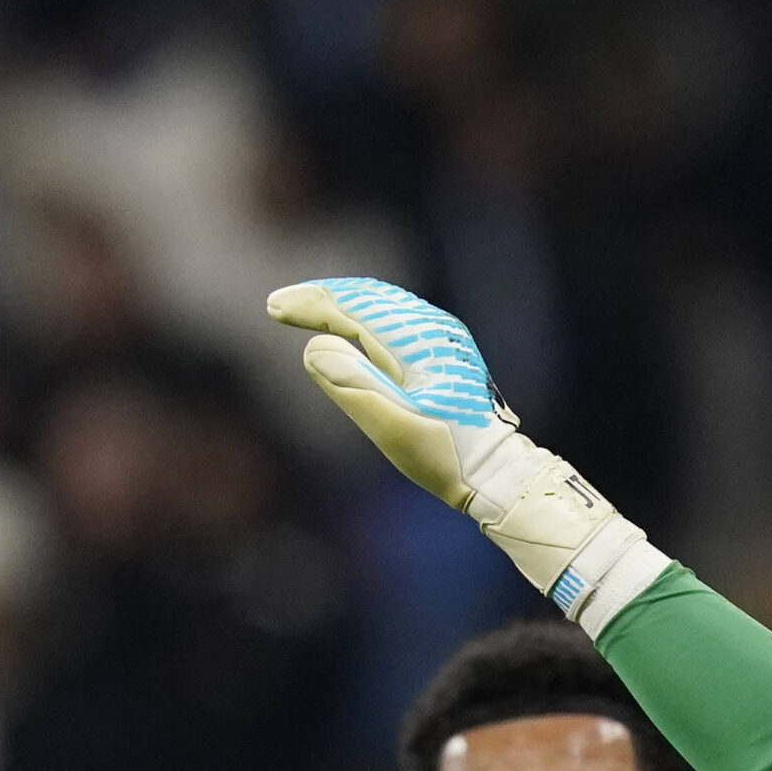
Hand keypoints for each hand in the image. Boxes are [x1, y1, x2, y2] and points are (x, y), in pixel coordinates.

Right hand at [265, 276, 534, 511]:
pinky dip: (365, 314)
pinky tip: (349, 324)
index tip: (275, 308)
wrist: (497, 472)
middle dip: (322, 298)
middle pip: (368, 298)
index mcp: (419, 345)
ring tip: (306, 308)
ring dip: (343, 302)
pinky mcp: (445, 351)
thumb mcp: (394, 427)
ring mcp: (442, 338)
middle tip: (280, 305)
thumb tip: (314, 347)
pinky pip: (396, 317)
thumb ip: (354, 385)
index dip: (313, 305)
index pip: (355, 310)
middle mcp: (434, 331)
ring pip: (383, 303)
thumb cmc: (446, 456)